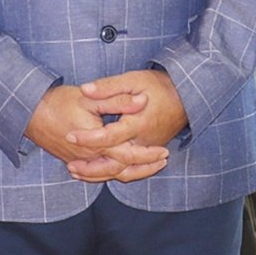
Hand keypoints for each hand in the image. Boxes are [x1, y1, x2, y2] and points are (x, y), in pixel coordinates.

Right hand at [24, 84, 158, 169]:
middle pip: (121, 170)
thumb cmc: (58, 102)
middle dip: (144, 167)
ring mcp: (79, 161)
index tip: (164, 151)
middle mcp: (89, 157)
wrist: (29, 112)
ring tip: (146, 168)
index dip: (148, 154)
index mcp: (97, 142)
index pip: (129, 154)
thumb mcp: (91, 97)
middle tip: (162, 160)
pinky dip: (109, 174)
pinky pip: (95, 173)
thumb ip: (118, 100)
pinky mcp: (72, 160)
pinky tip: (117, 170)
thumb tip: (142, 102)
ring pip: (108, 175)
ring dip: (130, 172)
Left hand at [64, 69, 186, 182]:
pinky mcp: (147, 151)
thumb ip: (109, 86)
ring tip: (76, 172)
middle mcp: (143, 141)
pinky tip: (95, 171)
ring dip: (99, 174)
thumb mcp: (133, 80)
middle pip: (115, 163)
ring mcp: (146, 149)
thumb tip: (85, 89)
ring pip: (122, 171)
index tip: (69, 136)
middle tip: (70, 166)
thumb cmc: (159, 86)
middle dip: (91, 167)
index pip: (109, 136)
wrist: (186, 96)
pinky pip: (129, 169)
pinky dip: (112, 173)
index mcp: (138, 123)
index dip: (88, 137)